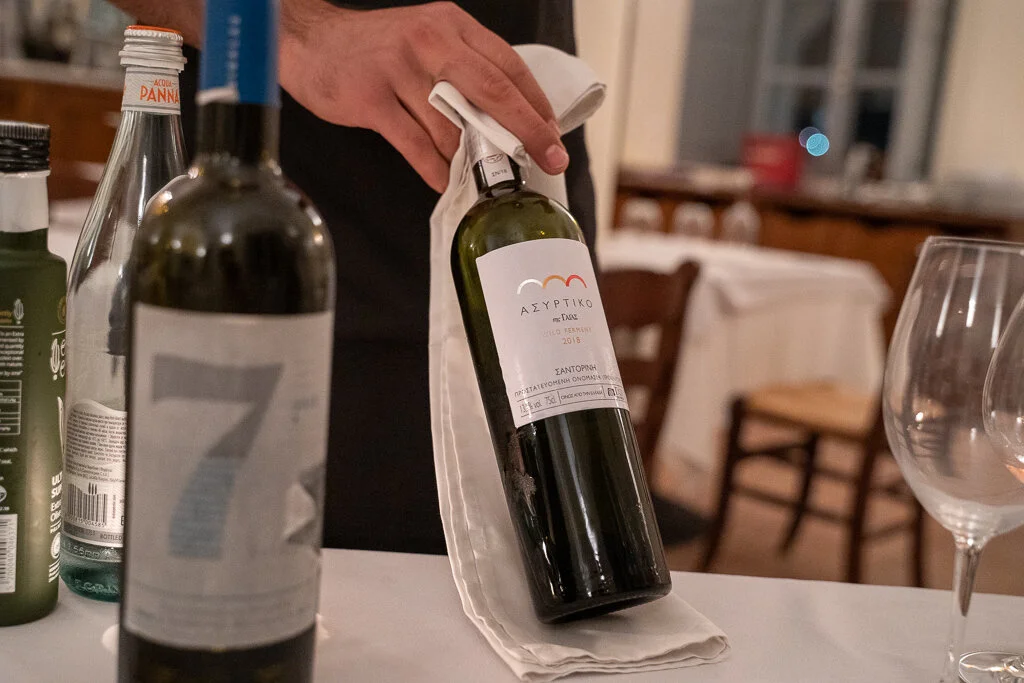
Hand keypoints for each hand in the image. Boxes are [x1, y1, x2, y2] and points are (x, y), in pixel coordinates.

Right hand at [280, 0, 567, 192]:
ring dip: (472, 158)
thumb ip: (463, 70)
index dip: (535, 104)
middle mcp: (430, 41)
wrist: (308, 40)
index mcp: (451, 25)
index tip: (553, 135)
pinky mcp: (371, 98)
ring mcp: (399, 69)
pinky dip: (435, 169)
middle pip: (493, 91)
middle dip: (527, 130)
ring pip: (451, 125)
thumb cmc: (375, 48)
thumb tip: (505, 121)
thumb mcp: (427, 40)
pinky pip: (415, 144)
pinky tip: (445, 182)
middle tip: (549, 159)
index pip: (507, 65)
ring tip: (486, 179)